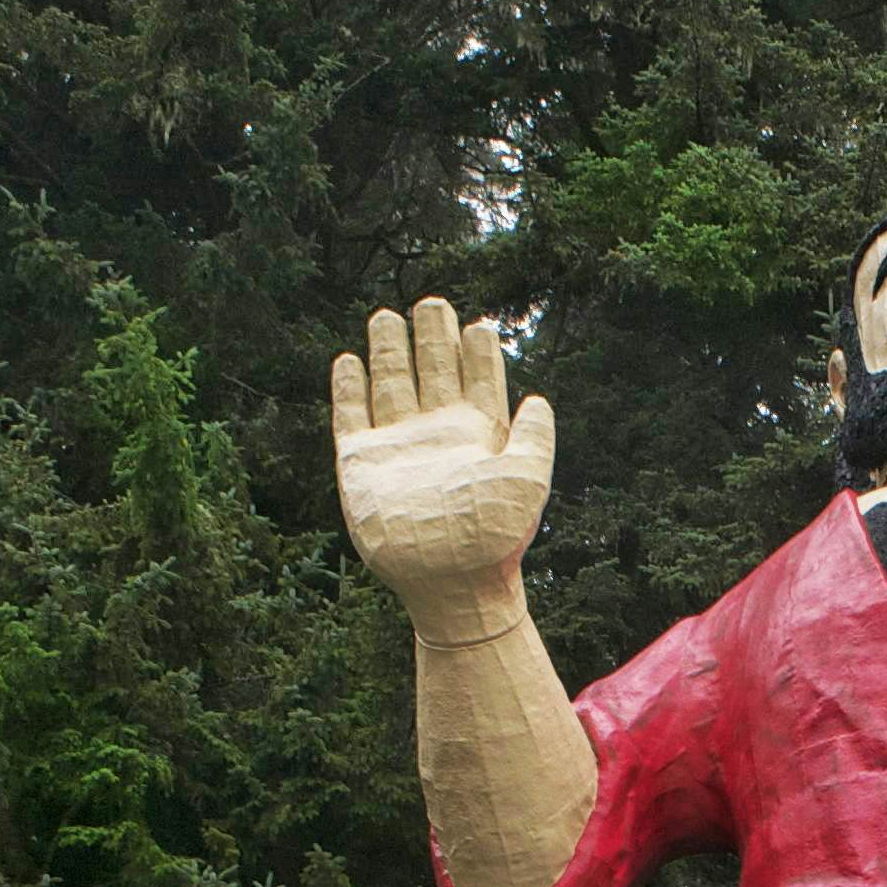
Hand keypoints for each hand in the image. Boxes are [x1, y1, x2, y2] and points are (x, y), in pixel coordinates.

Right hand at [331, 300, 555, 636]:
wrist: (449, 584)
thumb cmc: (493, 538)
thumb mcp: (527, 479)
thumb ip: (536, 437)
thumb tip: (538, 399)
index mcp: (479, 436)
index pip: (478, 381)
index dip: (478, 353)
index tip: (478, 323)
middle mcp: (438, 436)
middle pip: (433, 372)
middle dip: (433, 337)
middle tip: (432, 302)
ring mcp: (398, 447)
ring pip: (393, 386)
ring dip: (391, 352)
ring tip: (388, 315)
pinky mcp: (362, 464)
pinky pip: (351, 417)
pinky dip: (350, 388)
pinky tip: (349, 360)